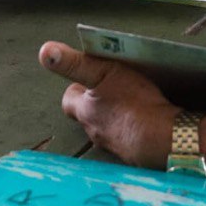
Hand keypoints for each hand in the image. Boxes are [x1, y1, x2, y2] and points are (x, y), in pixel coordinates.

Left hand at [38, 42, 178, 168]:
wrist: (161, 138)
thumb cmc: (133, 102)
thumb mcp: (104, 72)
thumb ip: (75, 63)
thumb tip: (44, 51)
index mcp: (85, 110)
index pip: (69, 100)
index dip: (76, 90)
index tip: (89, 81)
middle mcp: (95, 130)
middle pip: (88, 116)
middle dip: (96, 104)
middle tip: (111, 91)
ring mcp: (113, 145)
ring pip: (107, 129)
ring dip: (114, 118)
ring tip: (130, 105)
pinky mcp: (133, 154)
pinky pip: (126, 140)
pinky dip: (130, 131)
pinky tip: (144, 123)